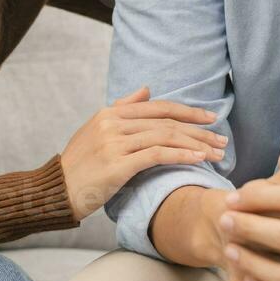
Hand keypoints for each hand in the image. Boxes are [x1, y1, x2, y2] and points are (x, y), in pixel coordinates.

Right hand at [60, 86, 226, 221]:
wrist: (57, 191)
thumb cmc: (80, 164)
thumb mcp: (96, 130)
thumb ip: (122, 108)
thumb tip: (147, 89)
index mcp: (109, 113)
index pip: (157, 107)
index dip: (187, 111)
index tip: (210, 119)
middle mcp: (112, 123)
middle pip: (165, 122)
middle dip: (198, 130)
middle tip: (222, 139)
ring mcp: (114, 143)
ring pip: (165, 137)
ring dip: (196, 145)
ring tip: (217, 153)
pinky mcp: (118, 164)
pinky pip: (156, 155)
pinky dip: (180, 155)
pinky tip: (198, 159)